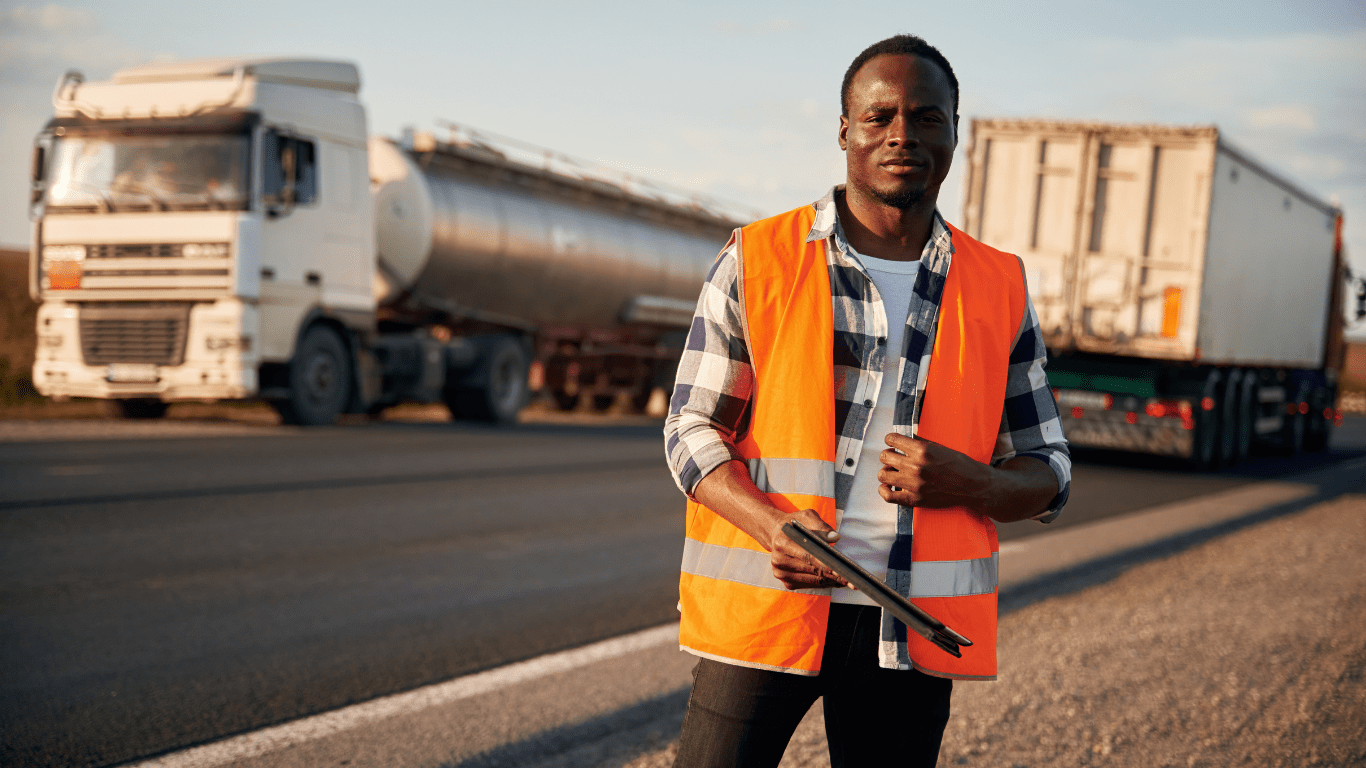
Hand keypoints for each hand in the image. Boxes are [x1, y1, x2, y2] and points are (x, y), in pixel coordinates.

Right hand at [766, 509, 851, 590]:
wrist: (775, 534)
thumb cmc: (794, 524)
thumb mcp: (806, 516)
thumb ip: (822, 526)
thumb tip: (836, 537)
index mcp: (781, 543)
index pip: (808, 556)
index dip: (825, 564)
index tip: (841, 570)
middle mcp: (778, 561)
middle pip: (812, 571)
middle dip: (833, 575)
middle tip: (852, 580)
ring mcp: (781, 574)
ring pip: (813, 581)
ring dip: (831, 581)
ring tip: (847, 580)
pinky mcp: (786, 582)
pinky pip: (810, 585)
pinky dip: (824, 583)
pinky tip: (836, 580)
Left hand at [876, 433, 991, 509]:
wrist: (973, 486)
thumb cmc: (959, 464)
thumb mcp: (940, 447)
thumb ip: (920, 442)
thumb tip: (904, 438)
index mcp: (922, 450)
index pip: (892, 439)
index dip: (890, 440)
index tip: (892, 443)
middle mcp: (916, 466)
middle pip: (885, 457)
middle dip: (888, 455)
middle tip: (894, 458)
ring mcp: (914, 484)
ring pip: (883, 475)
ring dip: (886, 471)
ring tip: (893, 472)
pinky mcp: (915, 499)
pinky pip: (888, 496)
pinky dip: (884, 490)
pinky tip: (888, 487)